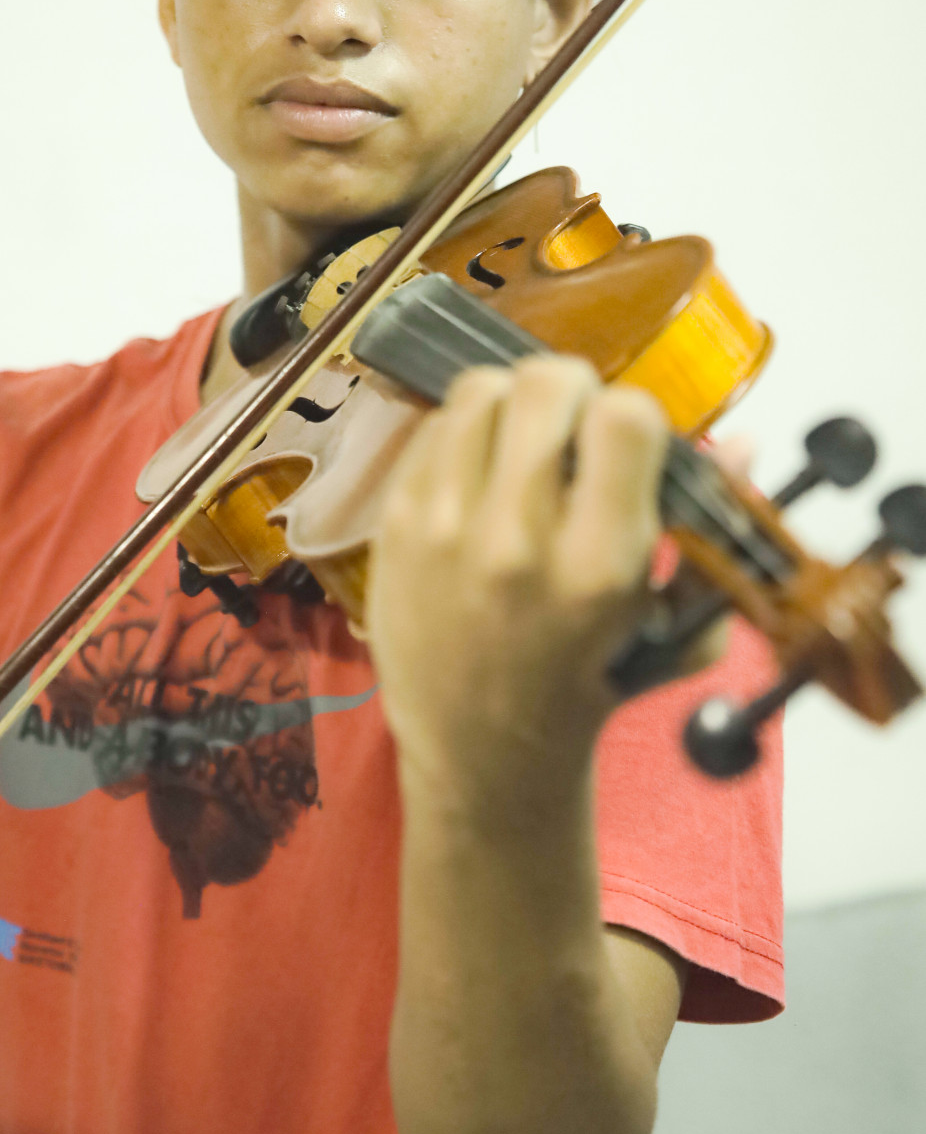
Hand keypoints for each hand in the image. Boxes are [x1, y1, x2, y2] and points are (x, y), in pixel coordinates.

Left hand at [365, 354, 670, 822]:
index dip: (633, 413)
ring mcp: (444, 529)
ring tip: (524, 445)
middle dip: (571, 391)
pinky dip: (464, 433)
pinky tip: (481, 473)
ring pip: (480, 389)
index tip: (627, 441)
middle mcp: (517, 541)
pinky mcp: (394, 524)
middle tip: (573, 425)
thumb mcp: (669, 623)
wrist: (483, 750)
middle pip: (546, 383)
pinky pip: (432, 426)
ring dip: (512, 404)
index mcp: (599, 566)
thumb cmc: (586, 681)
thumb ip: (707, 531)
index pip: (626, 417)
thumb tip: (739, 441)